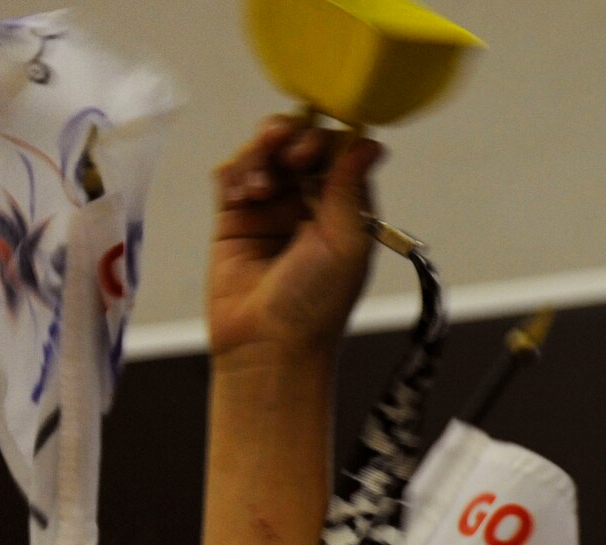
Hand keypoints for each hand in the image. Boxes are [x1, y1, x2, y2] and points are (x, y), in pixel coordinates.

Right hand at [208, 116, 383, 361]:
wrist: (267, 344)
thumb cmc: (316, 303)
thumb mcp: (347, 242)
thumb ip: (352, 188)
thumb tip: (373, 142)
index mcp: (345, 209)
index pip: (338, 151)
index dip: (325, 140)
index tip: (313, 155)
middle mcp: (310, 204)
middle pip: (299, 141)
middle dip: (292, 138)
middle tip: (289, 158)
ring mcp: (271, 208)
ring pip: (263, 151)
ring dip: (261, 155)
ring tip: (261, 188)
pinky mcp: (234, 217)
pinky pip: (231, 174)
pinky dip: (237, 172)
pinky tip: (244, 195)